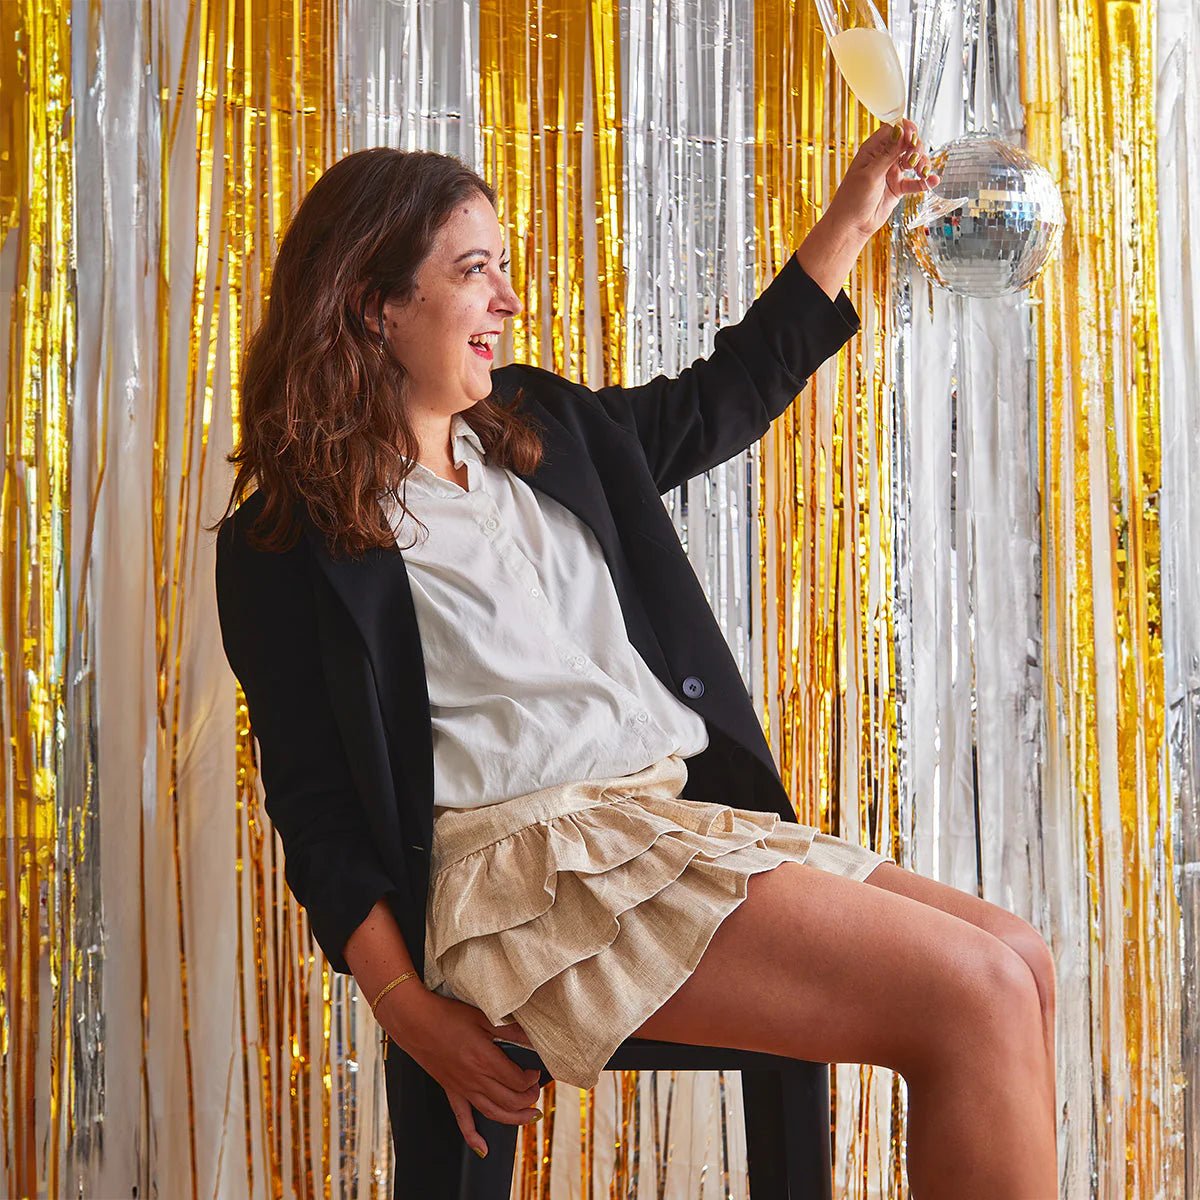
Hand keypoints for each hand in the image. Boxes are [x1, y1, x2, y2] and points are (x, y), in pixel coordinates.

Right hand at [383, 989, 542, 1158]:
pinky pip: (463, 1120)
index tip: (535, 1070)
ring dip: (515, 1119)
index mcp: (485, 1060)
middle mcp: (476, 1080)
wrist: (416, 1023)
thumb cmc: (448, 1016)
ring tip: (530, 1117)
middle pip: (510, 1101)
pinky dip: (473, 1137)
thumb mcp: (483, 1017)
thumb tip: (532, 1038)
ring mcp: (463, 1089)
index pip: (518, 1081)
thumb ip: (510, 1030)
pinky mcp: (451, 1092)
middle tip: (535, 1090)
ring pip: (494, 1114)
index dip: (532, 1078)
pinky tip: (483, 1149)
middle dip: (529, 1099)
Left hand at [825, 118, 940, 239]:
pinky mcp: (897, 188)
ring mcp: (891, 173)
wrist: (850, 226)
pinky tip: (933, 181)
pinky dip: (924, 181)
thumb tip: (901, 130)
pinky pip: (914, 182)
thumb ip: (888, 153)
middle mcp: (883, 159)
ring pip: (913, 161)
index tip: (913, 139)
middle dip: (916, 149)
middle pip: (907, 143)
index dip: (906, 131)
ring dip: (922, 164)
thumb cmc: (852, 199)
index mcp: (872, 150)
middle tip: (914, 161)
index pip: (893, 130)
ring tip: (923, 173)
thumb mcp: (871, 174)